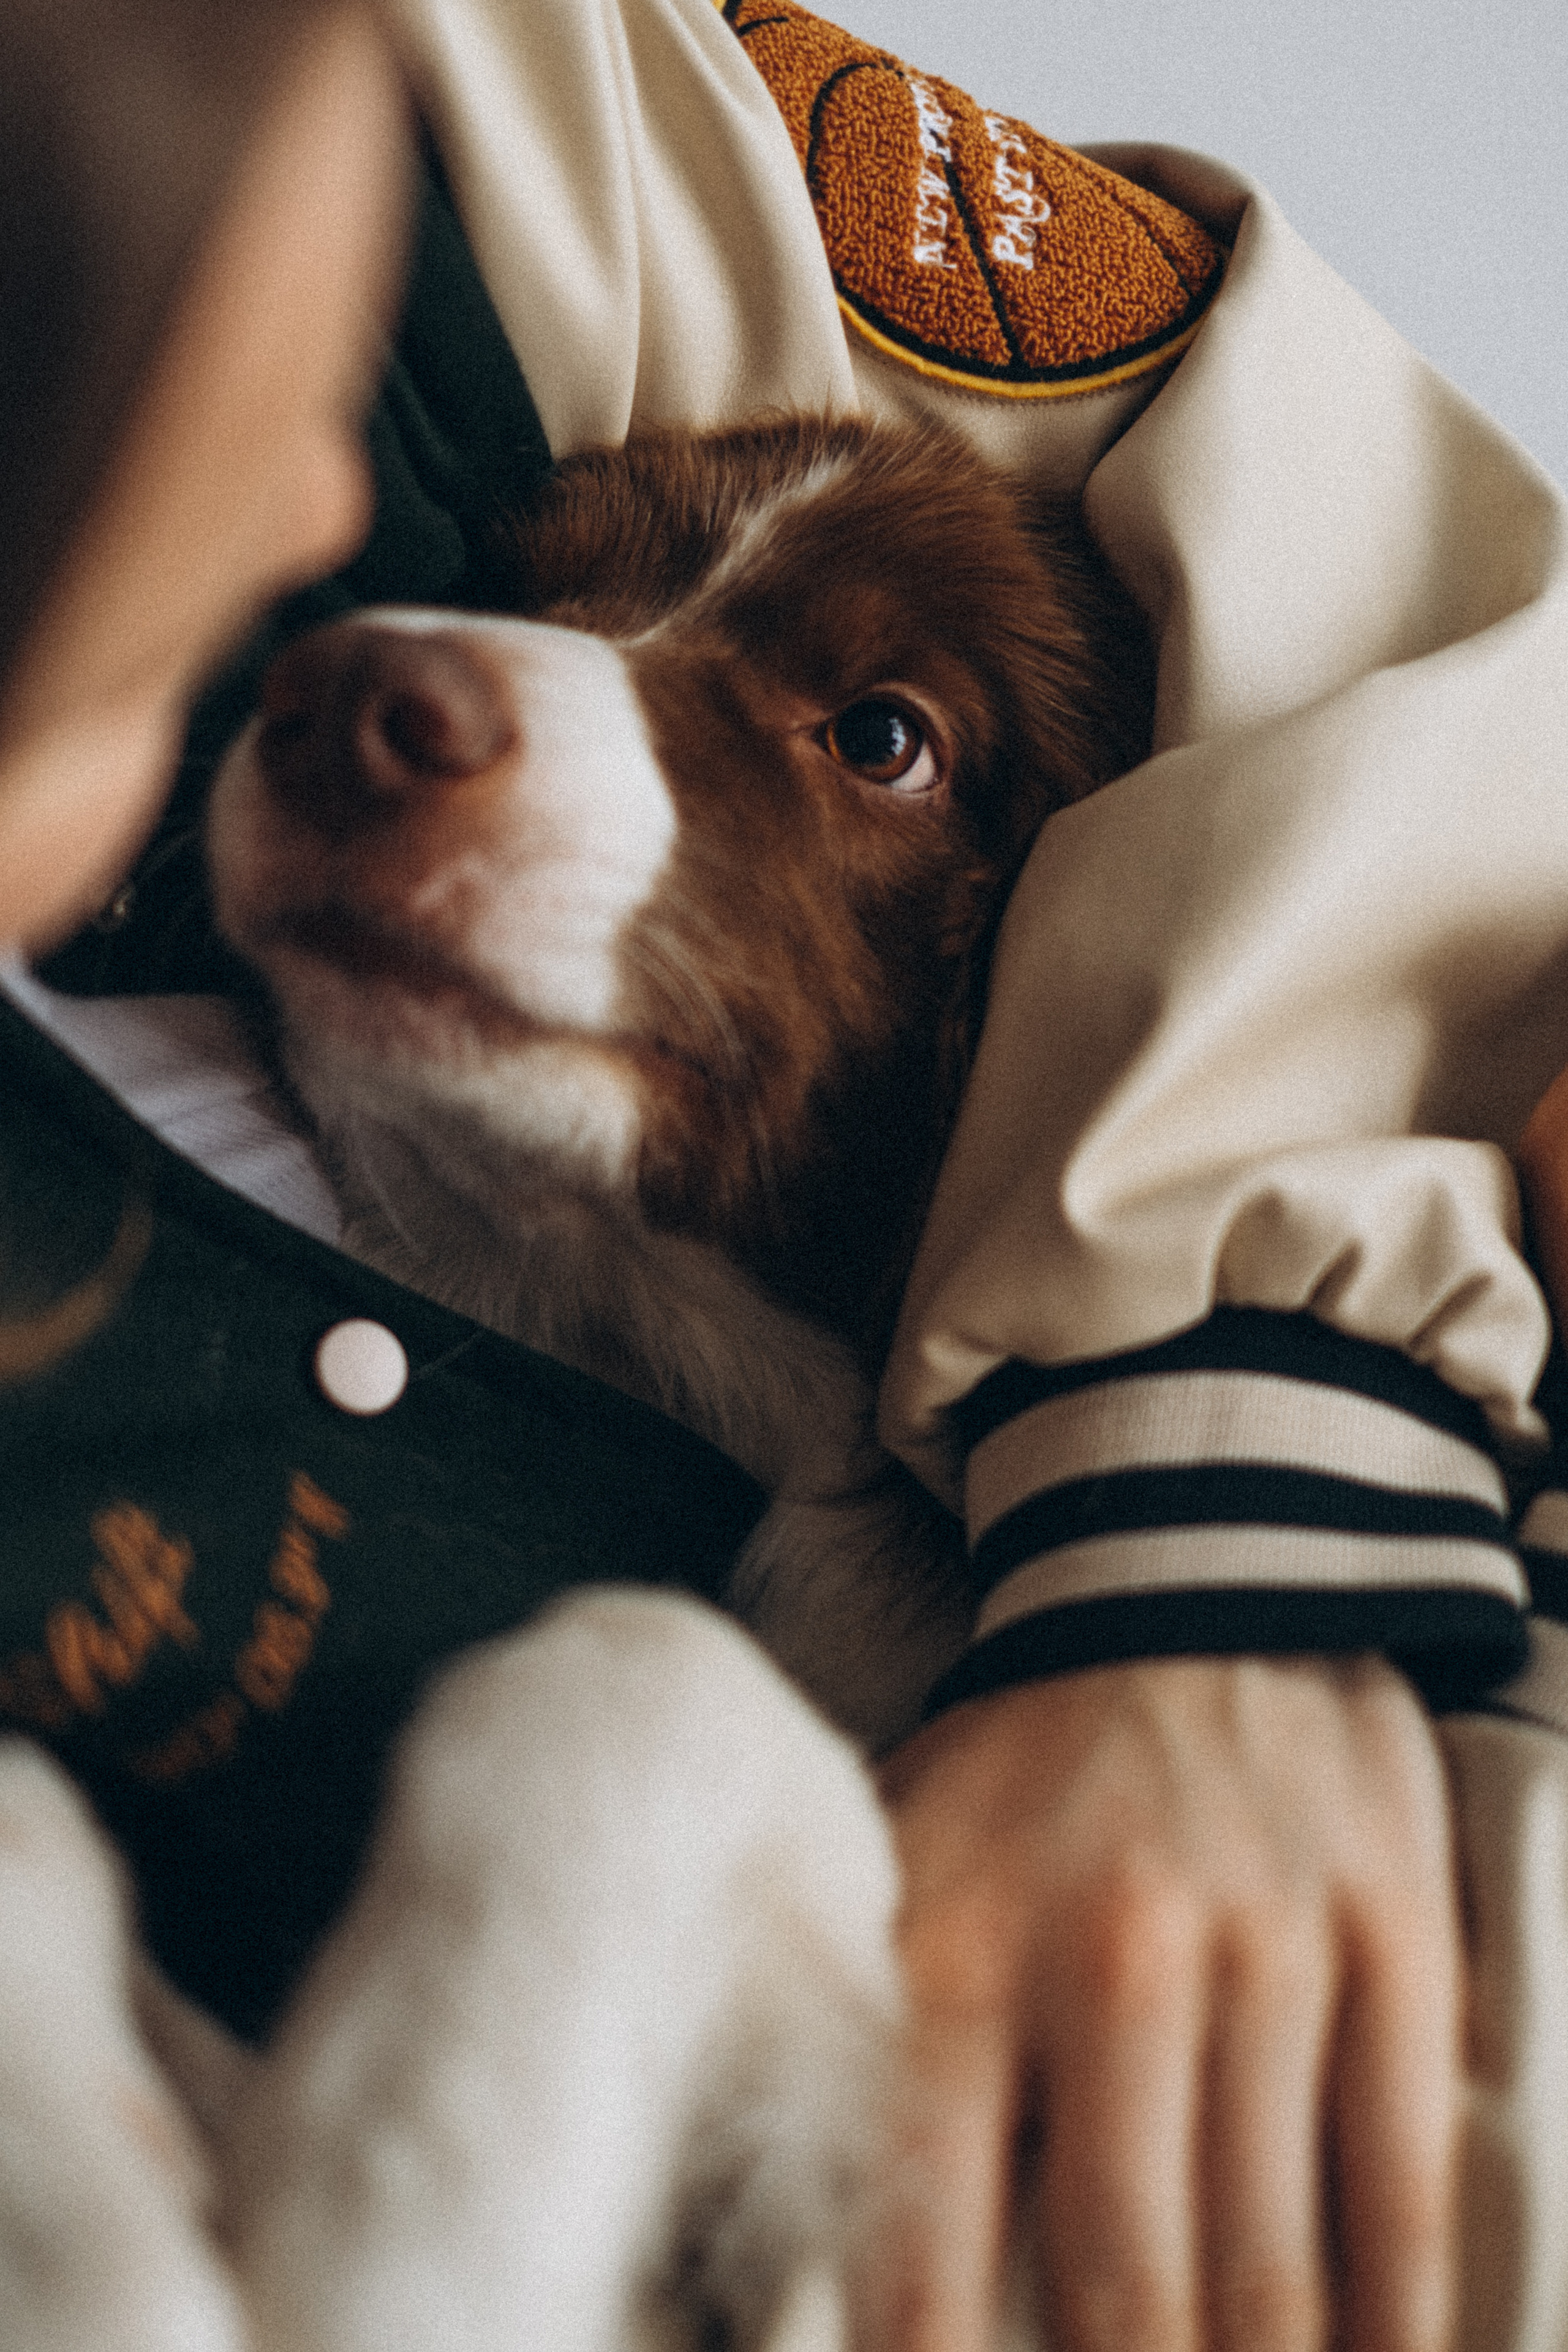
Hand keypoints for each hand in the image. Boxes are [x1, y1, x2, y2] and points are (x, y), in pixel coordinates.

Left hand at [858, 1654, 1459, 2351]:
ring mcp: (1264, 1954)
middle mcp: (1109, 1962)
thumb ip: (856, 2032)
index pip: (921, 2243)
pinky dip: (1393, 2317)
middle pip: (1125, 2290)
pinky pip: (1398, 2181)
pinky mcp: (1389, 1940)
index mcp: (956, 1954)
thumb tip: (808, 2227)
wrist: (1186, 1589)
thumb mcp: (896, 1870)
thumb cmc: (1026, 1766)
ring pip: (1270, 2263)